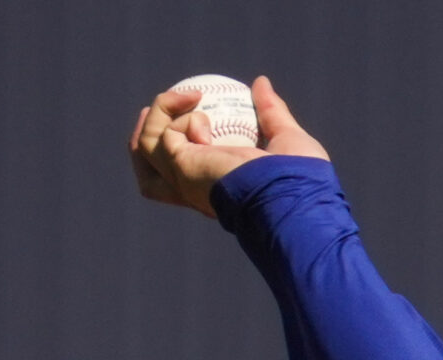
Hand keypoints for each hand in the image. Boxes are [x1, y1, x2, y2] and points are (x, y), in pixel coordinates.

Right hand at [128, 75, 329, 217]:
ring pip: (144, 149)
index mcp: (220, 190)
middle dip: (146, 139)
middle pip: (151, 174)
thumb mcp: (285, 139)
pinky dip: (173, 112)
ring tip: (187, 96)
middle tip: (154, 108)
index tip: (187, 115)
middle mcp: (197, 189)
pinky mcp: (179, 167)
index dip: (177, 147)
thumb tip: (261, 83)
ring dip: (158, 116)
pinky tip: (196, 102)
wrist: (293, 192)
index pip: (187, 175)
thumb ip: (271, 112)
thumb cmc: (297, 178)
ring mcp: (184, 180)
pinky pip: (161, 134)